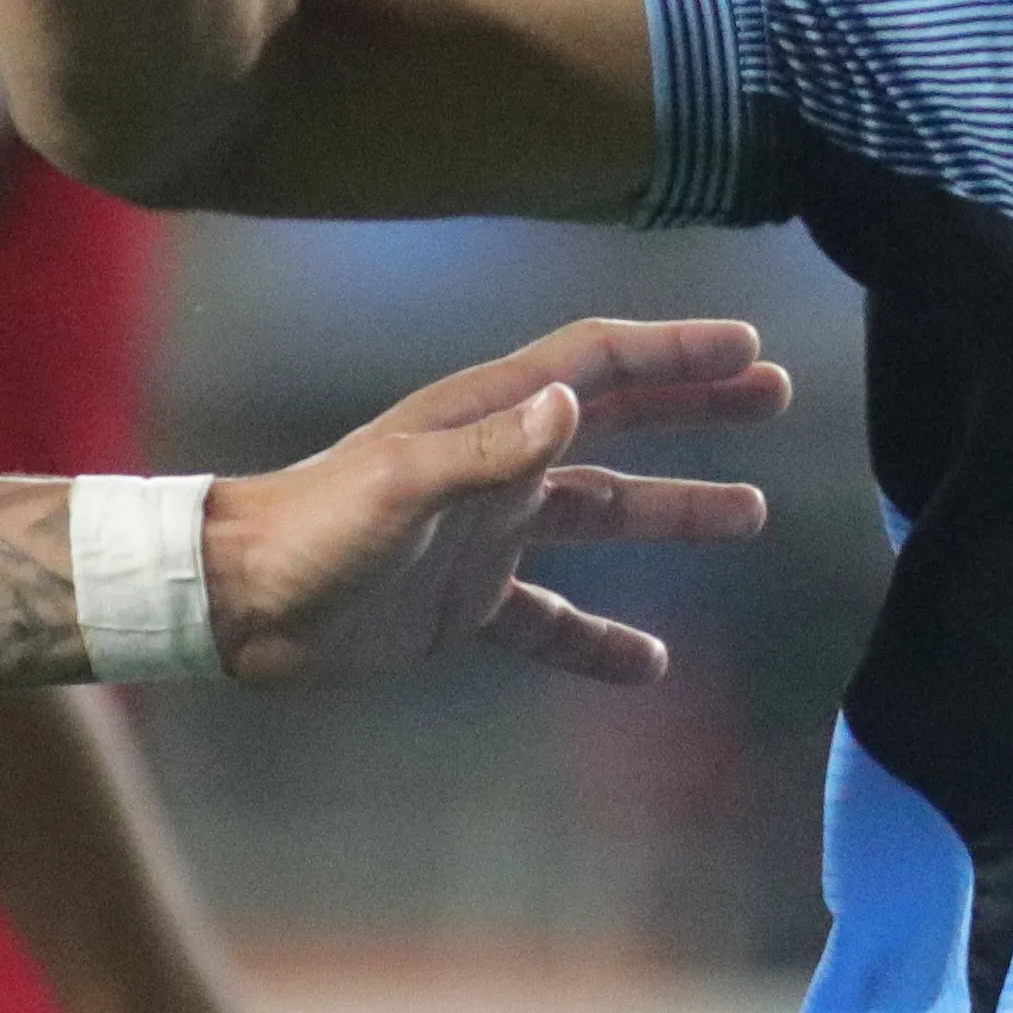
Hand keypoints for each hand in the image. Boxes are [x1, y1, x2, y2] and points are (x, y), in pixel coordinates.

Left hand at [200, 316, 787, 686]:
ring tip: (749, 513)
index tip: (746, 346)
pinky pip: (550, 618)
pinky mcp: (464, 600)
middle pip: (616, 420)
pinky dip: (600, 640)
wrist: (236, 604)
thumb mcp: (404, 486)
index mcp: (481, 417)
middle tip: (776, 391)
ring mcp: (482, 532)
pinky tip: (650, 665)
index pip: (596, 364)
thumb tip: (577, 402)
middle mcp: (492, 464)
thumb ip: (491, 449)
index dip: (673, 351)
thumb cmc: (309, 532)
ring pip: (600, 512)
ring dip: (671, 508)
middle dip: (695, 404)